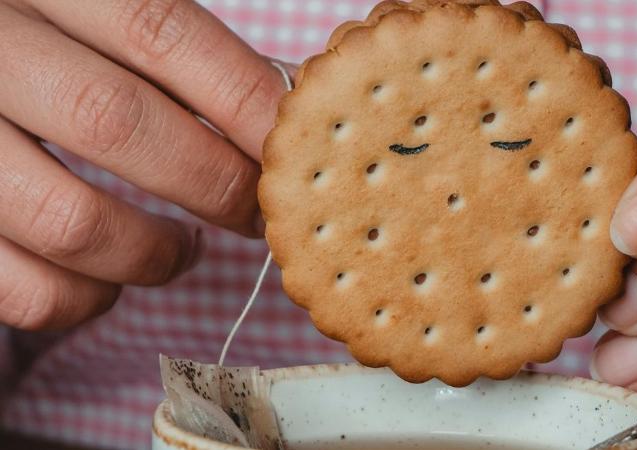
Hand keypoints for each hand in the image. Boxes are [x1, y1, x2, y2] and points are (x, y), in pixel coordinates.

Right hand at [0, 0, 289, 329]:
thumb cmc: (42, 53)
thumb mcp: (92, 19)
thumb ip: (175, 51)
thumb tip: (289, 94)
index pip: (159, 33)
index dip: (244, 99)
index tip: (295, 150)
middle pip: (118, 123)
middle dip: (217, 184)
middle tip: (260, 215)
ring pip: (70, 221)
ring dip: (153, 253)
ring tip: (185, 251)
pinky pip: (24, 289)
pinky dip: (85, 300)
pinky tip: (108, 281)